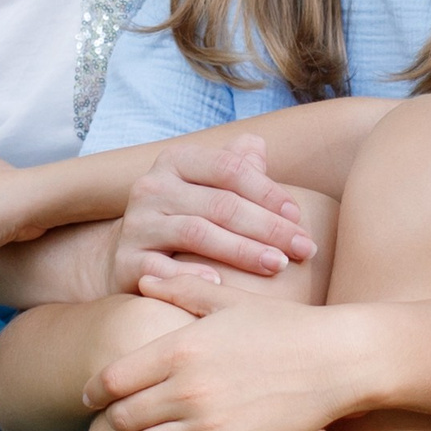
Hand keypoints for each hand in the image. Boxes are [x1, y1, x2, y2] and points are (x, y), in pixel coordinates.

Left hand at [84, 276, 377, 430]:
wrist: (338, 360)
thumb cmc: (285, 325)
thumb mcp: (231, 301)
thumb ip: (183, 290)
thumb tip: (145, 280)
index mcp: (180, 347)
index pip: (111, 380)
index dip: (95, 390)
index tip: (94, 394)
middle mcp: (186, 389)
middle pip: (122, 418)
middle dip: (119, 417)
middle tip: (128, 413)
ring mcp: (208, 425)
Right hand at [111, 135, 318, 291]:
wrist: (126, 254)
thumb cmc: (183, 216)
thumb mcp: (206, 186)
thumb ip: (234, 166)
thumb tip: (259, 145)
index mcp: (176, 161)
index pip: (229, 168)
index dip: (268, 191)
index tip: (298, 217)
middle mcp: (152, 187)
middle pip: (220, 204)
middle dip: (268, 227)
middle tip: (303, 249)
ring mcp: (137, 224)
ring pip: (197, 233)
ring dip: (243, 251)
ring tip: (278, 265)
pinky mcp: (126, 261)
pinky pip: (163, 268)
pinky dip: (192, 274)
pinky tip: (221, 284)